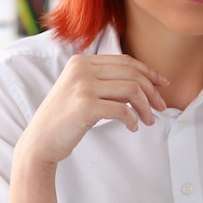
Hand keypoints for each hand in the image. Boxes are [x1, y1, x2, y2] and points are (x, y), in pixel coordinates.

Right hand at [18, 53, 168, 164]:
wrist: (40, 141)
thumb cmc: (65, 119)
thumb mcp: (82, 90)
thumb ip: (106, 82)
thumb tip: (144, 84)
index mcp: (81, 61)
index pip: (125, 61)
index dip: (148, 72)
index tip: (162, 84)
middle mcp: (81, 69)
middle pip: (132, 73)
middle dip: (152, 90)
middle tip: (162, 107)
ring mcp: (82, 86)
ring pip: (132, 89)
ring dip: (146, 107)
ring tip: (148, 120)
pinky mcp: (85, 105)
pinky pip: (122, 110)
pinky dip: (133, 120)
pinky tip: (133, 127)